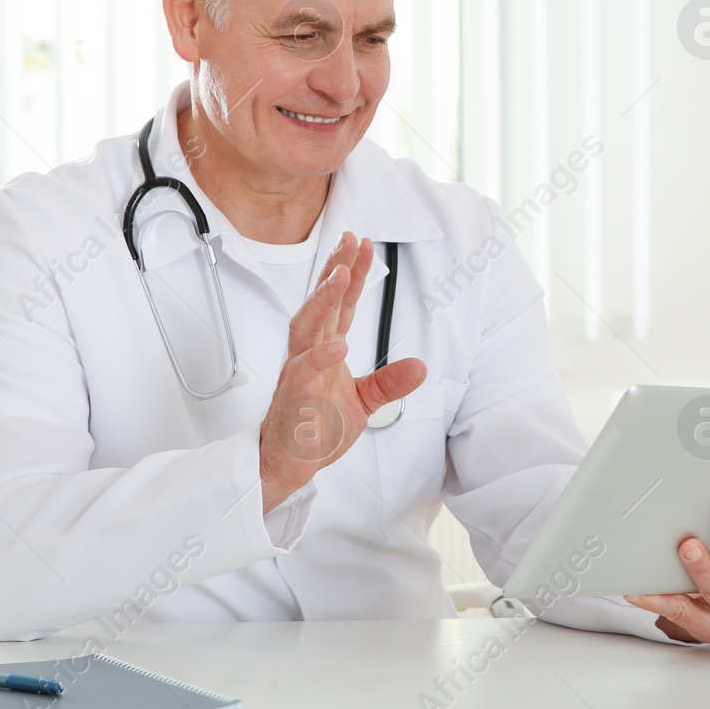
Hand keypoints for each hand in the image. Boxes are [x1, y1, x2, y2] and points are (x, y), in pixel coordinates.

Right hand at [258, 232, 426, 511]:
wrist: (289, 465)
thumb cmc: (316, 428)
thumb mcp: (364, 403)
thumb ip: (388, 382)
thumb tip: (420, 365)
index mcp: (325, 350)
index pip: (341, 305)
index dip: (352, 274)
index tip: (363, 244)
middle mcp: (308, 355)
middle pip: (322, 305)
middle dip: (335, 273)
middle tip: (349, 243)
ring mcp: (298, 375)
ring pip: (305, 330)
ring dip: (321, 302)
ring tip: (339, 278)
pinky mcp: (292, 400)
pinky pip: (301, 375)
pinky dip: (319, 360)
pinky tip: (337, 346)